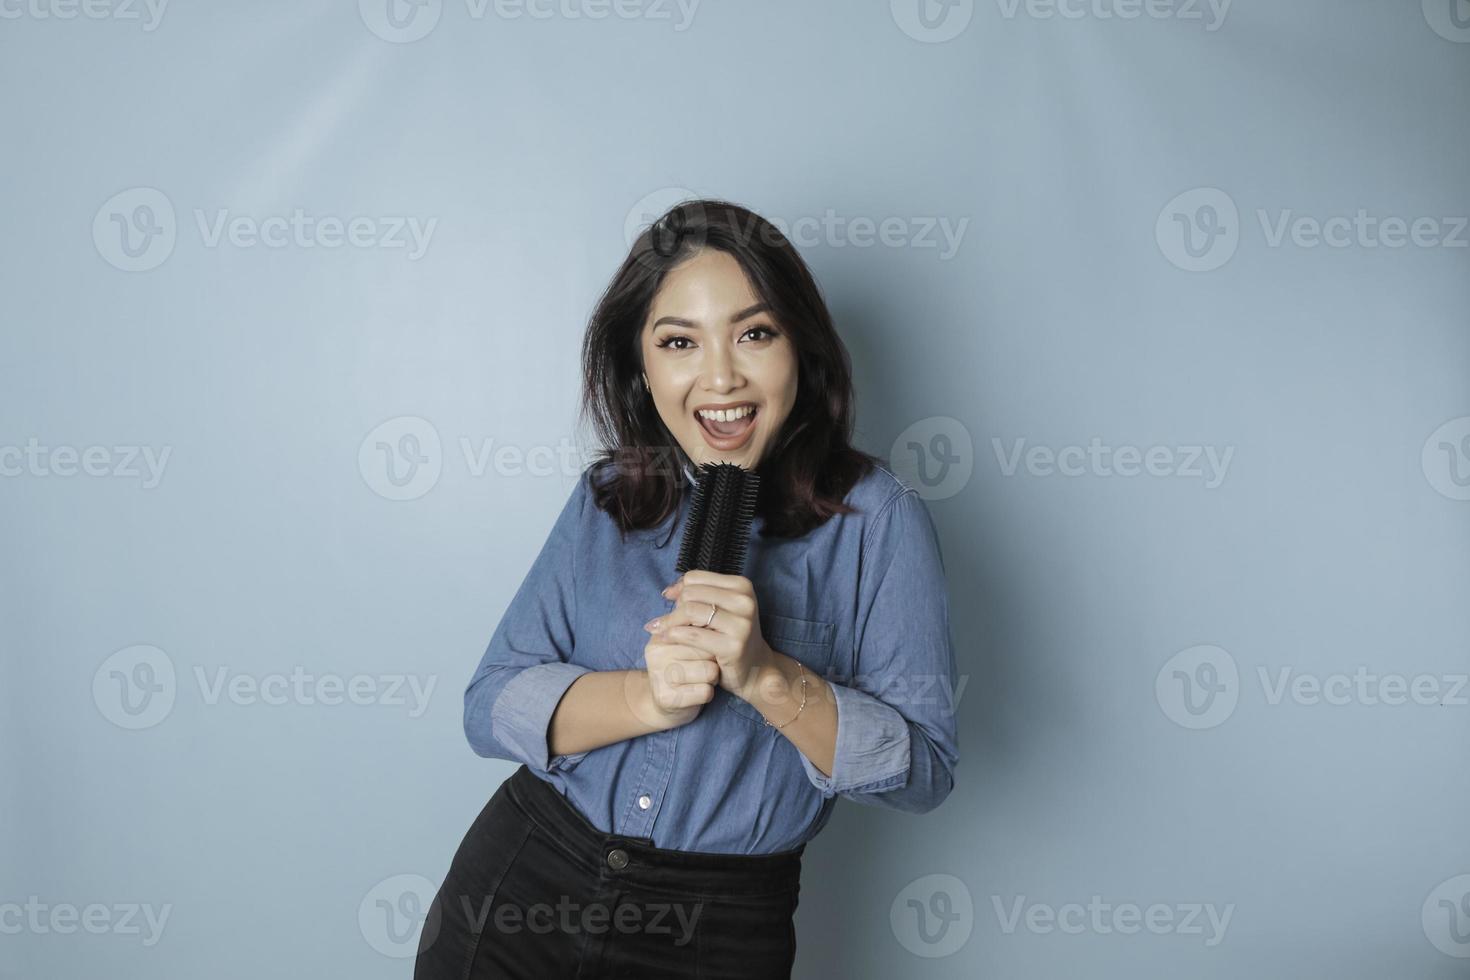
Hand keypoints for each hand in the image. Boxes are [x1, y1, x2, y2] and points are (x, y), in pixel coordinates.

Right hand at [640, 630, 718, 729]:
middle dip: (713, 659)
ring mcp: (660, 677)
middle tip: (702, 665)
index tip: (705, 648)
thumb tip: (714, 613)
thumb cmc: (683, 667)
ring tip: (700, 678)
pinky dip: (707, 693)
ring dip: (712, 677)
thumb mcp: (686, 644)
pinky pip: (705, 691)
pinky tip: (696, 692)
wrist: (666, 702)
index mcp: (660, 635)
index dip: (711, 641)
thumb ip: (696, 627)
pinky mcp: (667, 698)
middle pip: (708, 650)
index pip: (700, 630)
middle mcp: (657, 654)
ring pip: (710, 671)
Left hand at [644, 570, 775, 702]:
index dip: (679, 589)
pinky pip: (693, 634)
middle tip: (668, 621)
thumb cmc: (730, 635)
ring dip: (670, 621)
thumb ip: (695, 595)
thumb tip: (668, 591)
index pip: (695, 578)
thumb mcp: (719, 609)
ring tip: (660, 629)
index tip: (672, 602)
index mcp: (742, 586)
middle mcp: (744, 601)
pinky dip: (675, 635)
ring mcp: (742, 624)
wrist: (754, 667)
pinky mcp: (734, 646)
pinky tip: (666, 638)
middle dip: (675, 607)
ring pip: (690, 611)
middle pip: (691, 593)